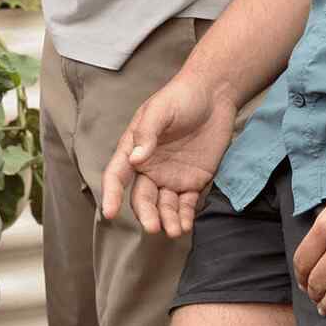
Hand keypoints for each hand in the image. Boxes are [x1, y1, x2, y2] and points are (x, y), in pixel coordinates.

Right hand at [101, 70, 238, 236]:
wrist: (215, 95)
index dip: (110, 194)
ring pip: (164, 206)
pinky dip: (185, 216)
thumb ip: (147, 133)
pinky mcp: (194, 181)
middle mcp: (150, 167)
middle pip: (142, 197)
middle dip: (146, 214)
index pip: (117, 175)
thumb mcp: (160, 109)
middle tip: (153, 227)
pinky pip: (187, 204)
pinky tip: (186, 225)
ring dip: (167, 220)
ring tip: (175, 230)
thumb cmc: (181, 97)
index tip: (110, 213)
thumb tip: (136, 159)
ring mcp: (172, 176)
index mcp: (134, 149)